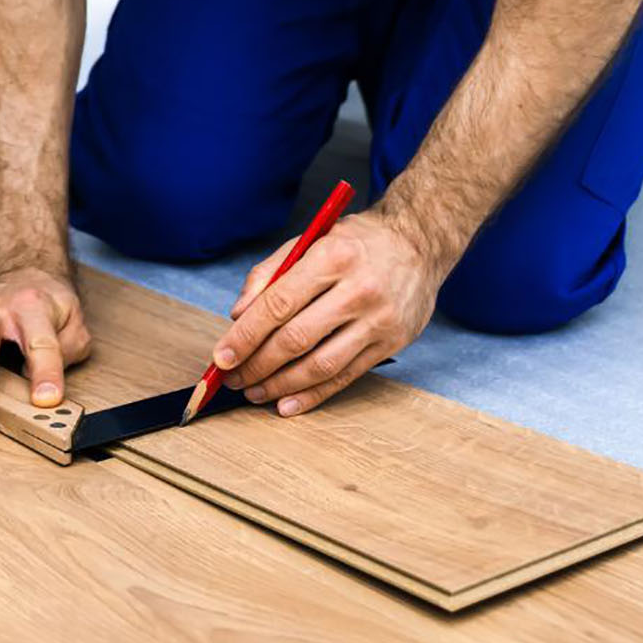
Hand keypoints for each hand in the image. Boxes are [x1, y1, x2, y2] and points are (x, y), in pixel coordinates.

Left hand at [214, 210, 446, 415]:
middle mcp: (358, 289)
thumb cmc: (356, 243)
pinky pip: (346, 377)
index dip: (245, 335)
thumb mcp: (309, 240)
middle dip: (257, 365)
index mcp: (332, 257)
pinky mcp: (392, 343)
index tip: (222, 357)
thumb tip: (238, 315)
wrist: (419, 242)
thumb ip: (268, 274)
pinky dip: (313, 395)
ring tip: (254, 392)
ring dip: (280, 385)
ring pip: (320, 365)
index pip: (278, 304)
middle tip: (232, 379)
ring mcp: (379, 320)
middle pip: (296, 339)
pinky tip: (287, 402)